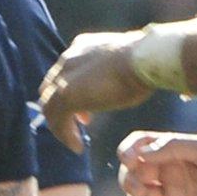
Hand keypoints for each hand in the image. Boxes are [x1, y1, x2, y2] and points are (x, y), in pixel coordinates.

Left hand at [38, 31, 152, 152]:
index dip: (71, 92)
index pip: (65, 73)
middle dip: (61, 108)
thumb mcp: (124, 65)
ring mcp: (64, 78)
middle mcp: (68, 60)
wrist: (146, 59)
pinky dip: (65, 135)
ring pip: (50, 107)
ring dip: (61, 126)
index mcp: (81, 48)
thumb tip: (122, 81)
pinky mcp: (66, 95)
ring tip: (76, 142)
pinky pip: (58, 121)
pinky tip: (78, 147)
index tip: (87, 109)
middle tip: (80, 123)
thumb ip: (113, 72)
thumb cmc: (146, 62)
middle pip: (50, 89)